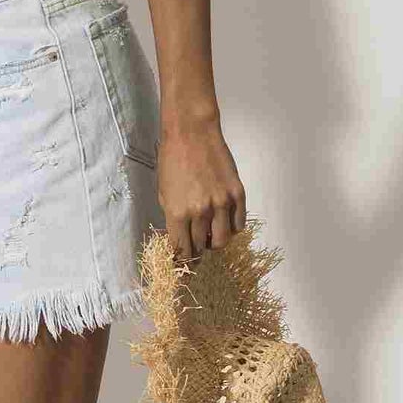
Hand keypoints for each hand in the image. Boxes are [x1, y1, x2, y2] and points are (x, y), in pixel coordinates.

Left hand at [158, 119, 246, 259]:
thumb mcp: (163, 194)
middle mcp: (201, 212)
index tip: (181, 268)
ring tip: (210, 236)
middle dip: (197, 253)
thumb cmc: (172, 161)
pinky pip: (239, 223)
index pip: (181, 250)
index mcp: (178, 213)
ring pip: (223, 240)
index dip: (181, 262)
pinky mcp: (237, 194)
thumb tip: (181, 236)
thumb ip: (173, 218)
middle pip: (201, 247)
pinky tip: (224, 223)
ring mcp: (222, 203)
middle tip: (195, 251)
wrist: (192, 134)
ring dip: (215, 243)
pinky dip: (232, 228)